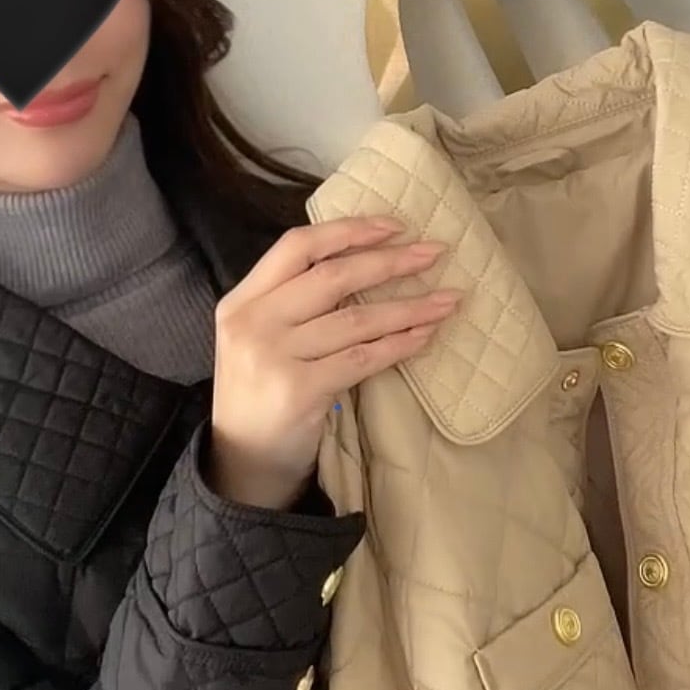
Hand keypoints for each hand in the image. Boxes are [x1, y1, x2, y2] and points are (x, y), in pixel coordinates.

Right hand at [207, 216, 459, 508]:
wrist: (242, 463)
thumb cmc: (260, 395)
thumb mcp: (258, 339)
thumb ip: (292, 303)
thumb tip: (366, 264)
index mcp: (241, 301)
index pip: (296, 246)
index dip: (348, 230)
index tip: (394, 226)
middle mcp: (253, 323)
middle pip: (332, 276)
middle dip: (390, 261)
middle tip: (435, 253)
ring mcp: (274, 357)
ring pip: (355, 318)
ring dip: (409, 307)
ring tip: (447, 300)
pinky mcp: (299, 391)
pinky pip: (363, 358)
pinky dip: (399, 344)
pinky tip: (425, 336)